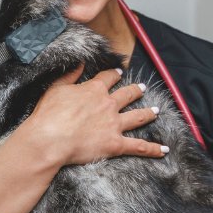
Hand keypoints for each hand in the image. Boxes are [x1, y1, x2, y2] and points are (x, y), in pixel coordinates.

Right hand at [22, 64, 163, 166]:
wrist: (50, 139)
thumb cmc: (49, 115)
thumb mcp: (55, 89)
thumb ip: (69, 75)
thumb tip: (79, 63)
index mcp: (94, 90)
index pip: (108, 78)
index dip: (114, 74)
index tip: (118, 72)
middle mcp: (108, 104)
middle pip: (127, 95)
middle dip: (136, 91)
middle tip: (142, 88)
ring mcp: (114, 124)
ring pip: (137, 117)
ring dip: (148, 113)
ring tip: (156, 111)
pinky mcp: (116, 144)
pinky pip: (139, 146)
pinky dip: (153, 148)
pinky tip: (163, 149)